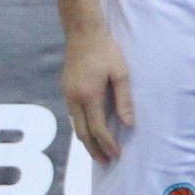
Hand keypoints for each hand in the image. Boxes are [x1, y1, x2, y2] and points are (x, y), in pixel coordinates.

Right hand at [62, 26, 133, 162]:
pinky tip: (88, 130)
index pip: (98, 129)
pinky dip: (80, 128)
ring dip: (86, 141)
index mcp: (89, 96)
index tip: (116, 154)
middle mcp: (74, 99)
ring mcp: (67, 94)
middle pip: (82, 133)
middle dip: (94, 150)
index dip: (107, 144)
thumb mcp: (121, 73)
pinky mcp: (66, 90)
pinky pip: (72, 116)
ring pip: (74, 126)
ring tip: (97, 151)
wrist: (82, 33)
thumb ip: (124, 99)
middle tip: (105, 161)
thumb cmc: (105, 50)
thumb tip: (128, 123)